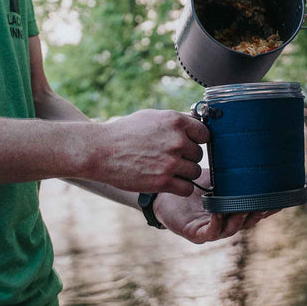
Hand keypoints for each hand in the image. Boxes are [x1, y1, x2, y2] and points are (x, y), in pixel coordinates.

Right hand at [87, 110, 207, 196]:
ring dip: (185, 173)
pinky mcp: (163, 181)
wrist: (101, 150)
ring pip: (195, 172)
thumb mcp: (152, 117)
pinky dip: (180, 187)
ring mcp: (171, 162)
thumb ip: (176, 121)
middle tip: (171, 158)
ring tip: (167, 169)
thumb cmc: (125, 132)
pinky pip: (187, 188)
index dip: (197, 140)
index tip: (188, 144)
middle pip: (199, 154)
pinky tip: (169, 182)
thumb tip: (197, 123)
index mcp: (176, 121)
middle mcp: (177, 141)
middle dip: (188, 157)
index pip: (205, 133)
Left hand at [153, 168, 277, 243]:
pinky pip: (209, 231)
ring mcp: (212, 229)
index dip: (269, 206)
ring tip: (244, 208)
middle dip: (258, 213)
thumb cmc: (193, 185)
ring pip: (231, 228)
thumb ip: (229, 167)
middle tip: (267, 204)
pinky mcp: (196, 234)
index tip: (281, 199)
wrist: (165, 196)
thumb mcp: (215, 175)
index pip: (255, 208)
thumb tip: (242, 140)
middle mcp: (226, 220)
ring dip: (239, 219)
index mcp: (233, 208)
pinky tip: (218, 213)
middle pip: (247, 220)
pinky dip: (216, 223)